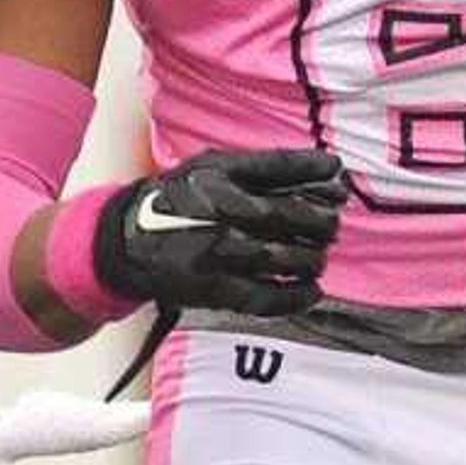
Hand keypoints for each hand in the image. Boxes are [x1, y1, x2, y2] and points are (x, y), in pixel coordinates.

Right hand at [92, 148, 346, 316]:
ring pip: (285, 257)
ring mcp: (218, 252)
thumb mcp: (210, 167)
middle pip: (291, 214)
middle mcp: (219, 211)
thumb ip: (262, 167)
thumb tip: (328, 169)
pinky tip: (311, 290)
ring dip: (312, 258)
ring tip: (316, 257)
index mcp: (218, 175)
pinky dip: (297, 296)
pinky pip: (267, 297)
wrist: (126, 241)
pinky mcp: (215, 288)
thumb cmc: (179, 200)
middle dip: (322, 221)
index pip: (280, 168)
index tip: (339, 178)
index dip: (317, 172)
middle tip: (331, 226)